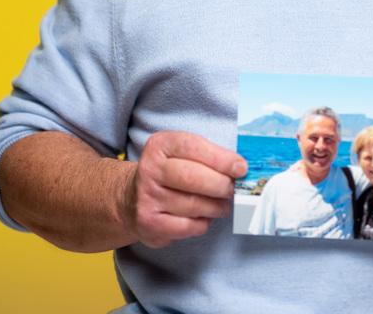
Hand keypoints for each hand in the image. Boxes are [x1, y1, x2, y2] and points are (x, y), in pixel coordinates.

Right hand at [128, 131, 247, 247]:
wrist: (131, 199)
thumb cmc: (168, 174)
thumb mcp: (181, 154)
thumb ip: (208, 156)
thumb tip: (241, 168)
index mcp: (159, 145)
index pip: (193, 147)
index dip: (221, 158)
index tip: (241, 167)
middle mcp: (150, 169)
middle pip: (193, 177)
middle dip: (221, 185)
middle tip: (234, 189)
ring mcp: (147, 197)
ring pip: (193, 204)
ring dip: (216, 207)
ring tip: (222, 204)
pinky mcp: (149, 223)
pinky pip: (187, 226)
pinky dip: (202, 223)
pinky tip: (204, 217)